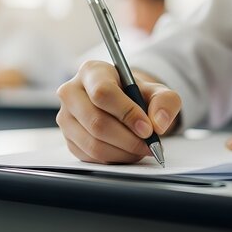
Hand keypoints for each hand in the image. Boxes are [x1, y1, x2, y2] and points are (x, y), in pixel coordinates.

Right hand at [56, 61, 181, 163]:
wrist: (123, 103)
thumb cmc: (136, 94)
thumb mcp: (157, 91)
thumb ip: (165, 101)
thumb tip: (158, 123)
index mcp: (92, 71)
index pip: (103, 93)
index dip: (127, 113)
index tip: (148, 128)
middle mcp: (72, 92)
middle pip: (97, 123)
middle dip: (129, 139)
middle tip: (149, 144)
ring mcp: (66, 118)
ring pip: (93, 144)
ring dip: (123, 152)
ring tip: (141, 148)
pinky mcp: (69, 139)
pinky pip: (90, 157)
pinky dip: (114, 159)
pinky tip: (128, 151)